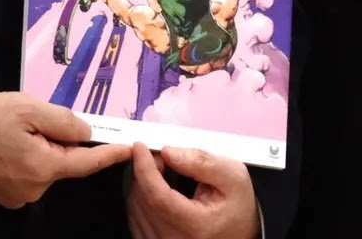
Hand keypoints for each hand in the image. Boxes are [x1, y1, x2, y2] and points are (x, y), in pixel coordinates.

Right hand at [0, 91, 130, 208]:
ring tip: (15, 127)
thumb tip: (86, 132)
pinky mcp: (4, 196)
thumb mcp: (27, 107)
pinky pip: (28, 173)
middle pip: (63, 163)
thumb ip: (62, 120)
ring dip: (42, 147)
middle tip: (36, 117)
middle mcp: (35, 190)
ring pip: (45, 167)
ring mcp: (18, 196)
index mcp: (44, 168)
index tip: (129, 149)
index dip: (108, 154)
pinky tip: (9, 141)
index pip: (86, 162)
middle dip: (60, 140)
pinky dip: (28, 156)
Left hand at [125, 143, 259, 238]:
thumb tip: (169, 152)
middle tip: (159, 157)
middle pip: (144, 199)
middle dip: (145, 170)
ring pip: (136, 208)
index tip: (140, 148)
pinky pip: (135, 219)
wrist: (242, 231)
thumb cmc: (237, 204)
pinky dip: (141, 198)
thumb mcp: (231, 176)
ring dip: (142, 183)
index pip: (157, 196)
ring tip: (161, 172)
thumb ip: (201, 161)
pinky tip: (154, 189)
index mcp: (196, 226)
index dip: (144, 168)